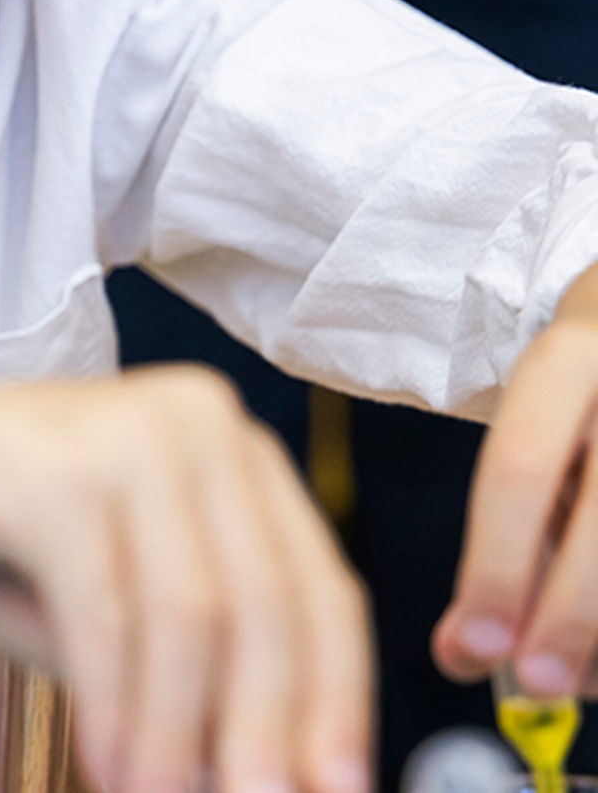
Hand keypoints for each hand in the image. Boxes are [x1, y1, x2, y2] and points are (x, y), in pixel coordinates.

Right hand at [0, 367, 370, 792]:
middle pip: (269, 607)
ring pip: (192, 618)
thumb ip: (181, 677)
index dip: (336, 703)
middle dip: (268, 736)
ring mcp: (129, 435)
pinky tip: (115, 770)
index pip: (318, 590)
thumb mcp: (108, 609)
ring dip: (183, 738)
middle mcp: (199, 423)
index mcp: (230, 450)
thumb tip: (253, 775)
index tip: (334, 788)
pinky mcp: (56, 471)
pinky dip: (119, 709)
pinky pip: (107, 615)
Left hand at [435, 262, 597, 694]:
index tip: (470, 651)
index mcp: (567, 362)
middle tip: (538, 686)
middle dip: (571, 617)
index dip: (496, 568)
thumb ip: (510, 537)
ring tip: (584, 677)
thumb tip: (463, 653)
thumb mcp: (542, 434)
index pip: (520, 470)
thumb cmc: (592, 403)